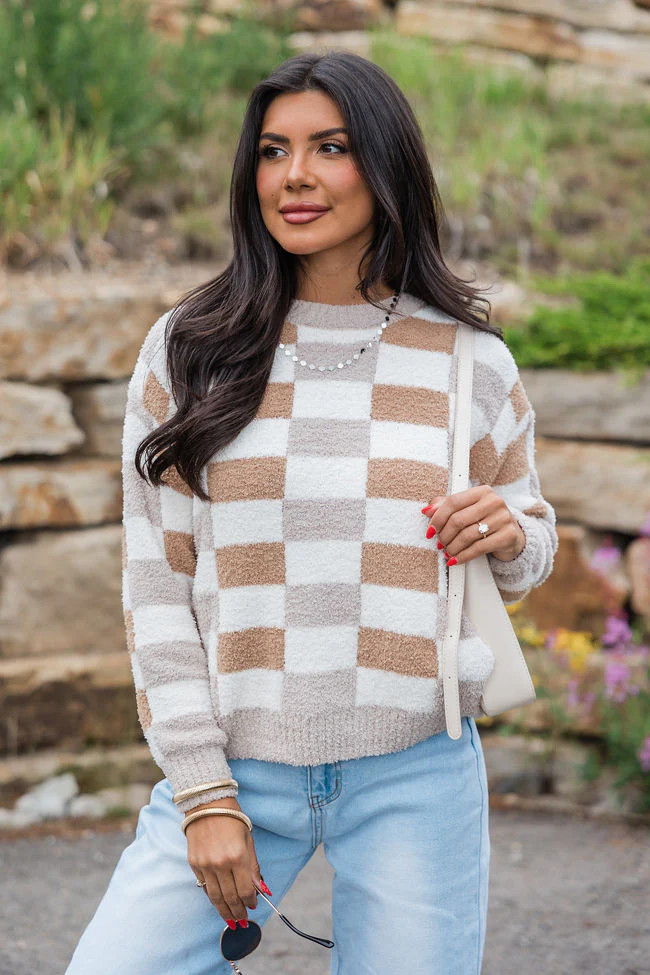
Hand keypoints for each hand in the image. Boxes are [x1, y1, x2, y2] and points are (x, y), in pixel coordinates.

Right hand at [186, 796, 262, 927]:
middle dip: (238, 911)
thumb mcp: (248, 841)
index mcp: (238, 856)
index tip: (253, 906)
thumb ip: (253, 867)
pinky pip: (204, 886)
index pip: (245, 890)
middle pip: (231, 897)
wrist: (207, 804)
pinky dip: (212, 896)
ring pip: (215, 896)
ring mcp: (206, 864)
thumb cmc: (232, 819)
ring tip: (230, 921)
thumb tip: (260, 889)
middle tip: (242, 920)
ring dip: (224, 911)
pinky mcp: (194, 863)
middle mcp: (221, 863)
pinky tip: (218, 903)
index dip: (250, 902)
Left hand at [422, 485, 525, 564]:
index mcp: (482, 491)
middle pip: (458, 520)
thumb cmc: (484, 520)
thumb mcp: (466, 510)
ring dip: (453, 547)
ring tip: (447, 552)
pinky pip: (479, 548)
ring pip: (467, 535)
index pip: (453, 502)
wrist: (511, 535)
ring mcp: (503, 518)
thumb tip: (427, 510)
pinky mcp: (508, 535)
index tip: (430, 531)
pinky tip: (456, 559)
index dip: (438, 518)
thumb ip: (445, 506)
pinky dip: (464, 556)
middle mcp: (494, 502)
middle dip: (444, 535)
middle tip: (440, 544)